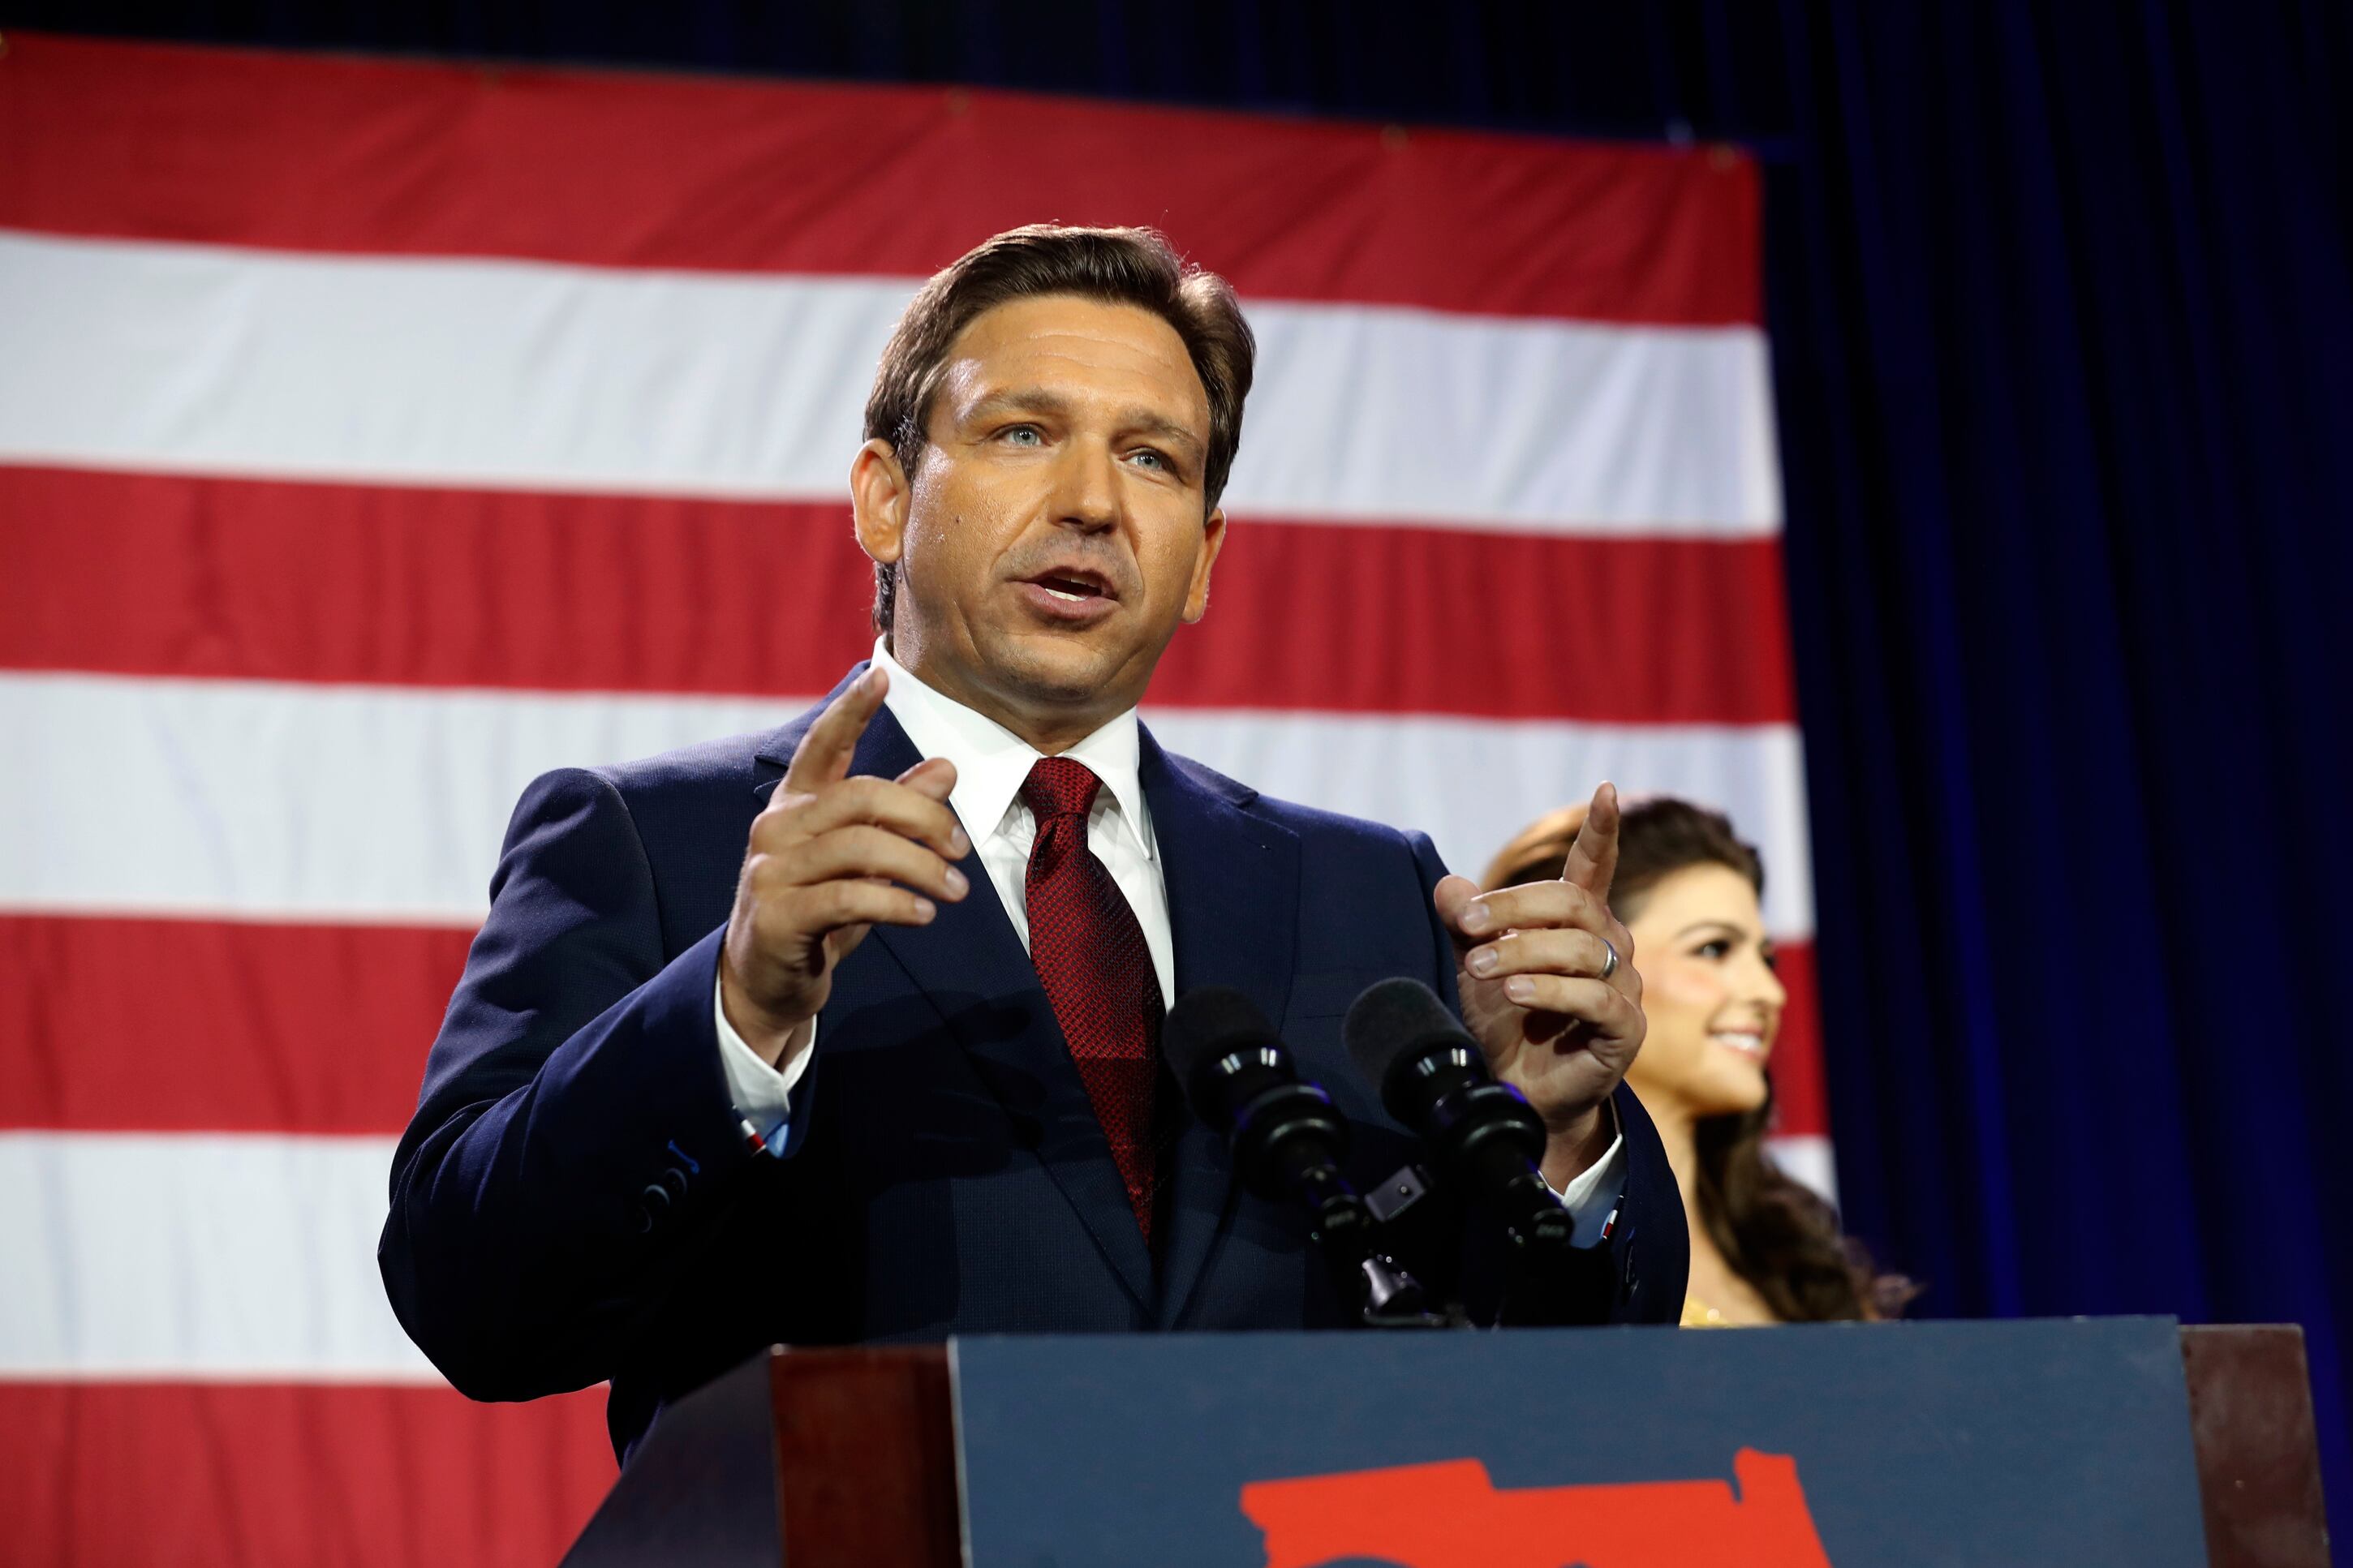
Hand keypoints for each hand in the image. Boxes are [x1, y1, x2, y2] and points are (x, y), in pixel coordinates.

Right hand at [720, 667, 971, 1069]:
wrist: (766, 982)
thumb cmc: (820, 910)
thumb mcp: (863, 858)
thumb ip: (898, 812)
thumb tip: (946, 766)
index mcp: (797, 804)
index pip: (823, 744)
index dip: (850, 710)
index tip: (881, 676)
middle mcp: (778, 827)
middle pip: (861, 796)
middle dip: (923, 817)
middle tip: (960, 848)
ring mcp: (771, 871)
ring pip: (861, 846)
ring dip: (921, 867)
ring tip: (955, 891)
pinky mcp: (777, 915)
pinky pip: (849, 897)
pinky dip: (897, 902)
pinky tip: (923, 914)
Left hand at [1432, 782, 1643, 1185]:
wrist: (1514, 1091)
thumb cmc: (1504, 1022)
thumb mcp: (1475, 964)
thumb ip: (1466, 922)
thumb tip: (1447, 884)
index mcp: (1580, 922)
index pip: (1595, 868)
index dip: (1601, 831)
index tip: (1604, 791)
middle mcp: (1610, 946)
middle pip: (1572, 903)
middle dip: (1513, 907)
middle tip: (1466, 925)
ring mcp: (1624, 987)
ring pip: (1579, 948)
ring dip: (1521, 951)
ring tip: (1480, 968)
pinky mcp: (1625, 1029)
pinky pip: (1595, 997)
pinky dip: (1550, 990)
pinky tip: (1515, 992)